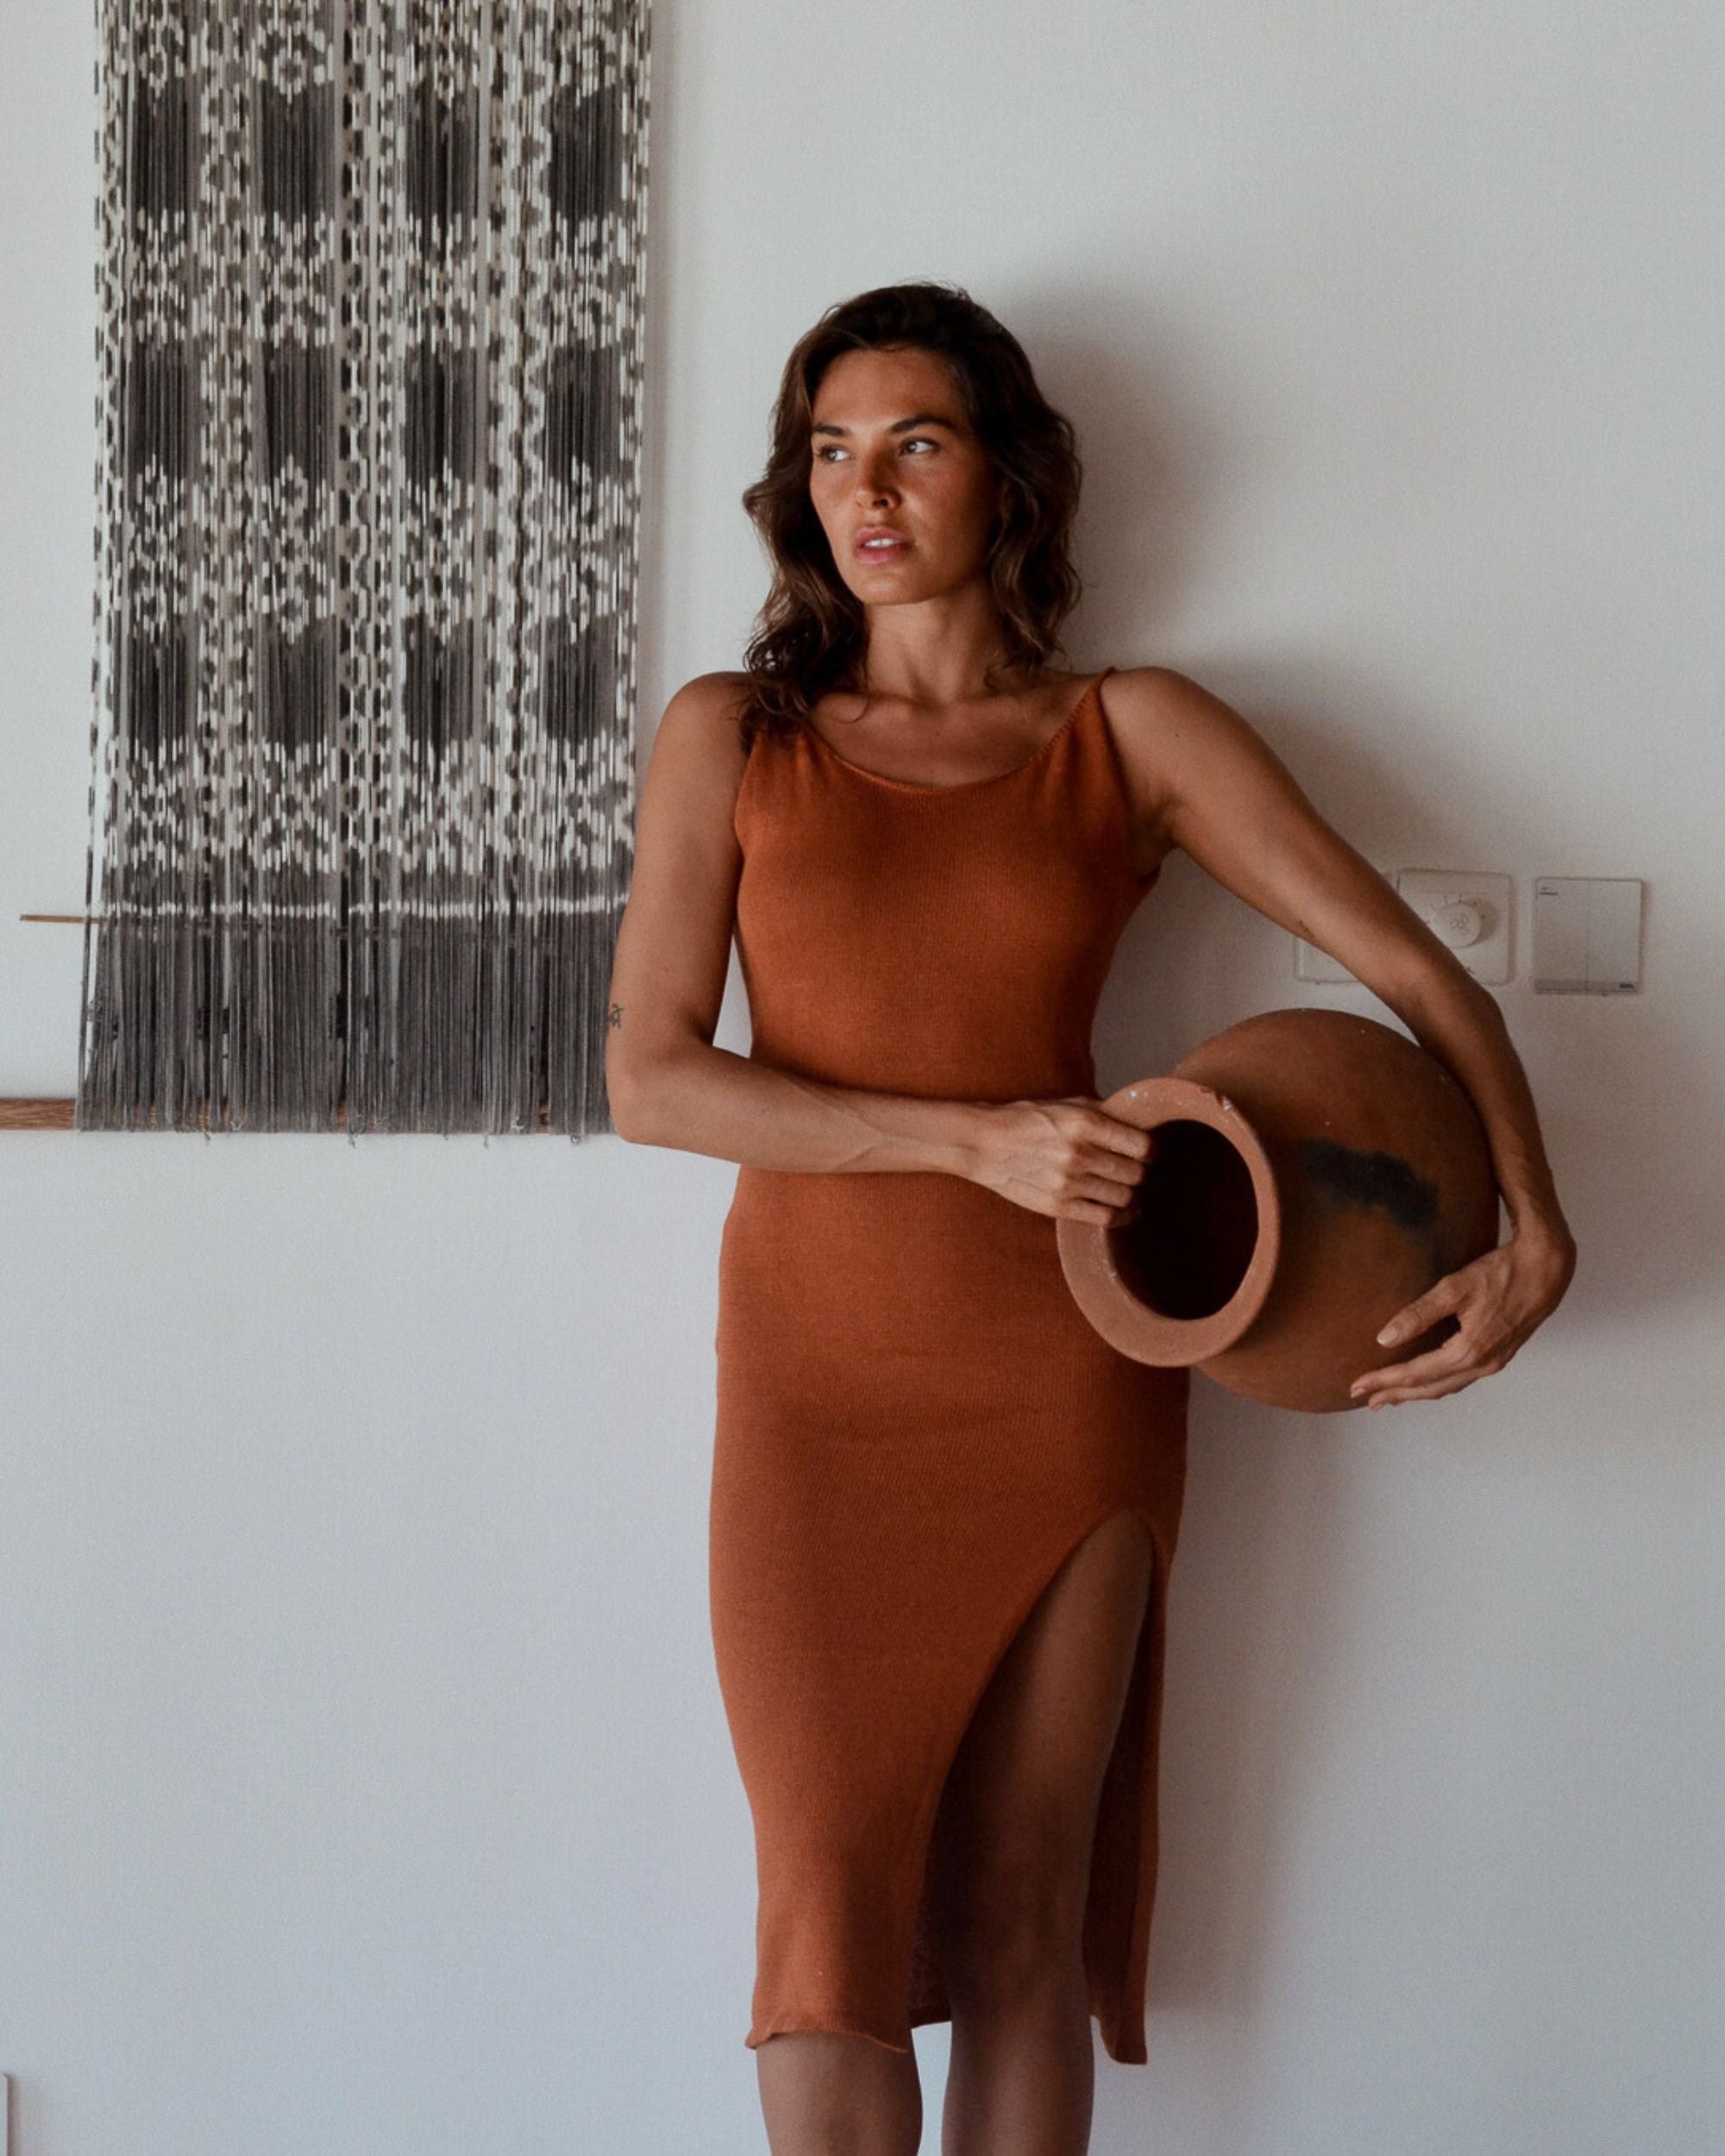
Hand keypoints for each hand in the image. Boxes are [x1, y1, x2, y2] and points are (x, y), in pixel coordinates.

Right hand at [967, 1094, 1153, 1223]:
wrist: (982, 1144)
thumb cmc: (1026, 1119)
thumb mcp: (1065, 1104)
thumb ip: (1102, 1113)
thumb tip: (1138, 1120)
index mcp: (1083, 1123)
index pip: (1142, 1146)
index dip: (1151, 1151)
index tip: (1148, 1152)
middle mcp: (1078, 1154)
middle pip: (1135, 1174)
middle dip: (1140, 1173)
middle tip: (1136, 1171)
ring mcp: (1067, 1183)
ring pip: (1124, 1197)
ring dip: (1131, 1195)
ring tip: (1128, 1190)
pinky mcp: (1057, 1206)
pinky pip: (1104, 1218)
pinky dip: (1120, 1215)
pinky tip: (1122, 1210)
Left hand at [1348, 1220, 1576, 1408]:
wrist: (1547, 1270)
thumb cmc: (1501, 1274)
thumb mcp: (1454, 1288)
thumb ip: (1418, 1314)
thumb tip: (1384, 1339)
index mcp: (1468, 1351)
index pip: (1414, 1373)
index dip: (1383, 1380)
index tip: (1357, 1385)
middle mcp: (1482, 1365)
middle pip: (1429, 1388)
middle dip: (1395, 1394)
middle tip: (1365, 1399)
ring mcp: (1493, 1363)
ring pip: (1446, 1387)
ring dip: (1416, 1393)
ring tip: (1390, 1397)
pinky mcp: (1499, 1355)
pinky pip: (1461, 1379)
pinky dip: (1438, 1384)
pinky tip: (1427, 1380)